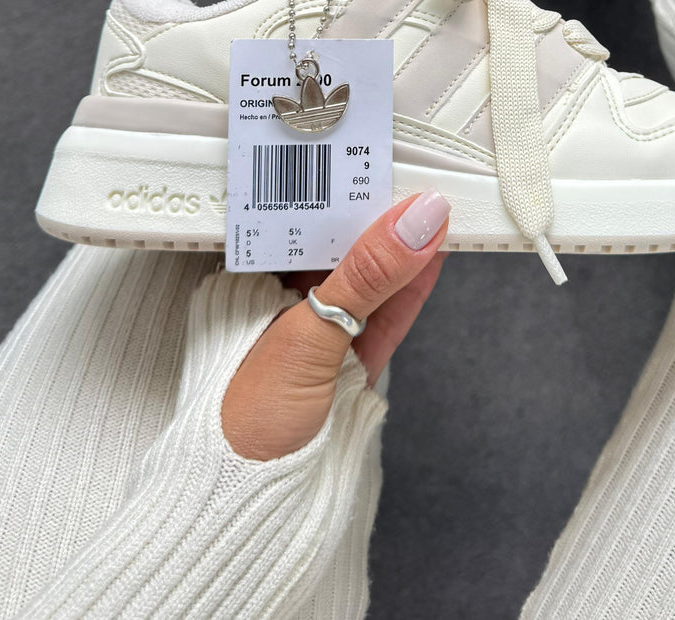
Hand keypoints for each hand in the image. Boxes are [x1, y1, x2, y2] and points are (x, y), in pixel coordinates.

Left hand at [221, 188, 450, 460]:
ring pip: (366, 281)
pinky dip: (408, 291)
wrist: (245, 511)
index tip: (369, 162)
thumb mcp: (309, 337)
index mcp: (244, 286)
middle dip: (372, 215)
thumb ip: (367, 277)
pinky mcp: (345, 366)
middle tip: (412, 177)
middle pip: (334, 247)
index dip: (330, 190)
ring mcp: (314, 336)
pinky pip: (382, 317)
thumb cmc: (242, 423)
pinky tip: (431, 259)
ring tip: (433, 210)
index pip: (293, 221)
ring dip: (400, 250)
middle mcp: (277, 306)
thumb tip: (414, 222)